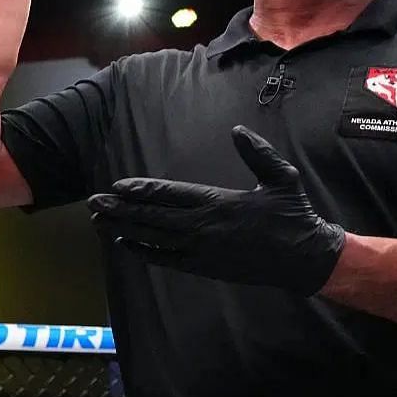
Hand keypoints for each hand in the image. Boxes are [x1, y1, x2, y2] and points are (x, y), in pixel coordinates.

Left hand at [90, 126, 348, 295]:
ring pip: (153, 239)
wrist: (303, 258)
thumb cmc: (293, 214)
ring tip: (97, 222)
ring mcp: (201, 249)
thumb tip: (238, 130)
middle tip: (93, 203)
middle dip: (120, 210)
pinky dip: (142, 251)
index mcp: (218, 202)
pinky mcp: (203, 266)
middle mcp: (204, 227)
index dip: (140, 191)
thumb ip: (257, 153)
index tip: (116, 187)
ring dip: (123, 229)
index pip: (170, 195)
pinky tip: (123, 243)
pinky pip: (165, 259)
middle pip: (152, 217)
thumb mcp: (281, 177)